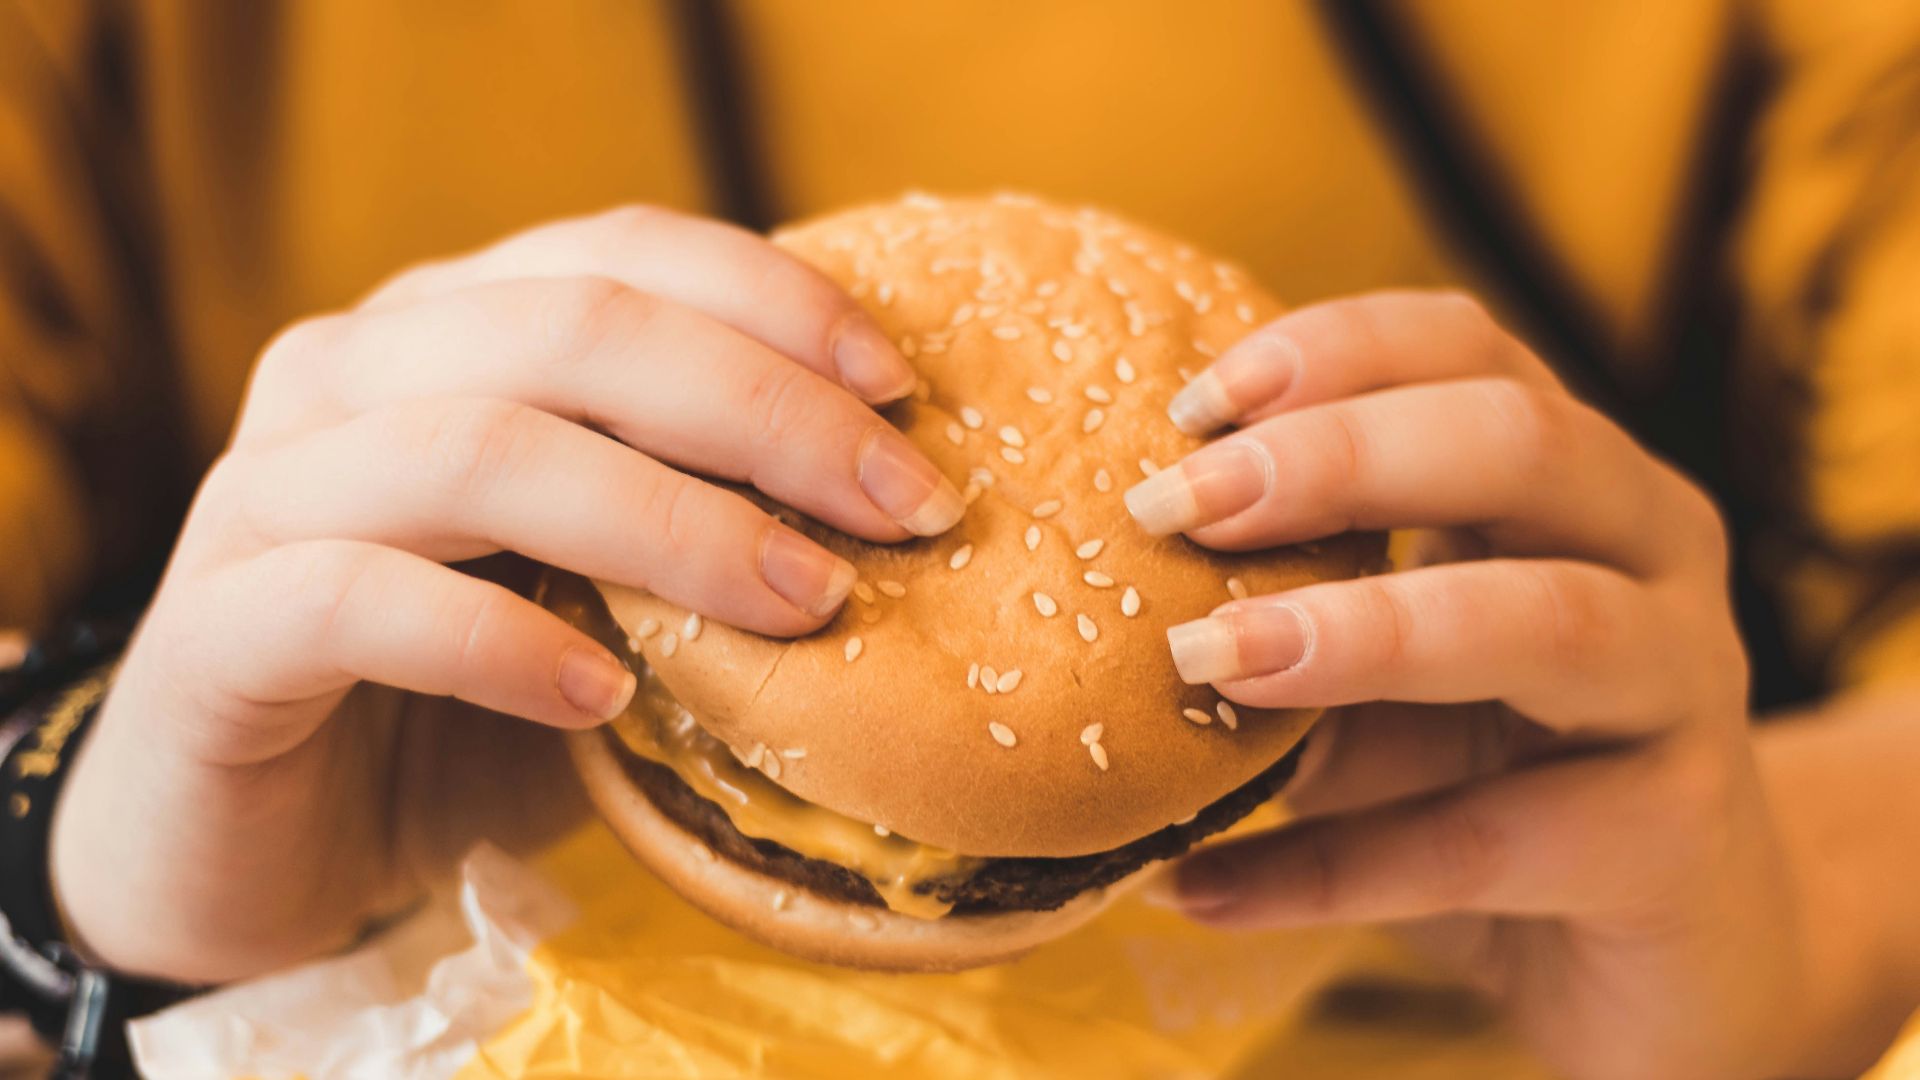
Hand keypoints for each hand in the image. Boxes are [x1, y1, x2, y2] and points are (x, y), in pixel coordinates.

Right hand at [52, 205, 963, 981]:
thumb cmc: (472, 712)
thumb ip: (703, 527)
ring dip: (669, 523)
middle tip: (902, 507)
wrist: (272, 852)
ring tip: (805, 603)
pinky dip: (499, 641)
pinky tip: (606, 697)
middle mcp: (348, 374)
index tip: (902, 392)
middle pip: (572, 329)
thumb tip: (896, 501)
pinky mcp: (210, 632)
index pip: (620, 253)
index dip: (774, 302)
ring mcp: (264, 493)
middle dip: (764, 411)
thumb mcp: (613, 598)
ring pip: (475, 448)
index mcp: (449, 330)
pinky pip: (356, 599)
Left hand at [1132, 291, 1799, 1079]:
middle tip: (1178, 509)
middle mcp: (1653, 555)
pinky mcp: (1677, 839)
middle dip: (1338, 459)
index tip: (1192, 407)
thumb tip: (1135, 615)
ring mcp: (1688, 689)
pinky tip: (1197, 886)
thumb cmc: (1501, 783)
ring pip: (1550, 621)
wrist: (1672, 958)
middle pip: (1524, 444)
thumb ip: (1300, 634)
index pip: (1472, 351)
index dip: (1334, 354)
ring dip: (1363, 634)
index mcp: (1576, 480)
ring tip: (1206, 662)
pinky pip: (1490, 841)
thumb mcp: (1383, 690)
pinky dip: (1328, 867)